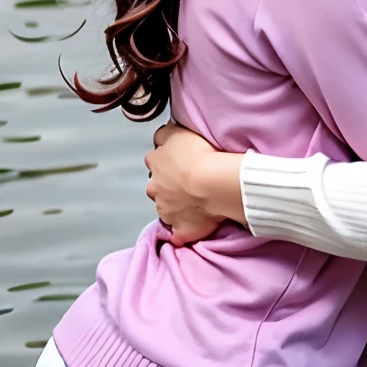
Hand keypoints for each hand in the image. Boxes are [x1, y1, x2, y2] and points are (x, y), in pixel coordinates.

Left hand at [144, 123, 221, 246]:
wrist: (212, 182)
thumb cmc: (199, 154)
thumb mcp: (177, 131)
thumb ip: (164, 134)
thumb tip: (160, 137)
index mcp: (155, 164)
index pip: (154, 161)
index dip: (166, 162)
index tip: (178, 163)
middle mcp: (155, 189)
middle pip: (157, 187)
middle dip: (167, 187)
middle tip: (188, 183)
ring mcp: (166, 211)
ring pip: (166, 210)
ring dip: (176, 207)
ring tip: (196, 203)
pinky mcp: (181, 230)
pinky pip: (180, 234)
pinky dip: (184, 232)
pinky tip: (194, 228)